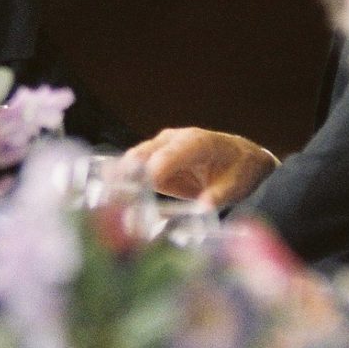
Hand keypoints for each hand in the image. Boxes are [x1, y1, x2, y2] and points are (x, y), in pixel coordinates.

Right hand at [123, 128, 276, 207]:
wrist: (240, 160)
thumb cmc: (240, 170)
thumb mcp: (236, 185)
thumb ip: (219, 194)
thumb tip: (203, 207)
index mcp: (198, 141)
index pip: (173, 152)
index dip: (157, 167)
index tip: (146, 184)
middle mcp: (174, 140)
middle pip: (144, 153)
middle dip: (127, 173)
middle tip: (113, 195)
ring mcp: (160, 149)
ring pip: (132, 162)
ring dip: (119, 181)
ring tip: (107, 202)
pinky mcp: (152, 162)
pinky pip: (133, 172)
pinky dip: (122, 185)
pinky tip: (111, 202)